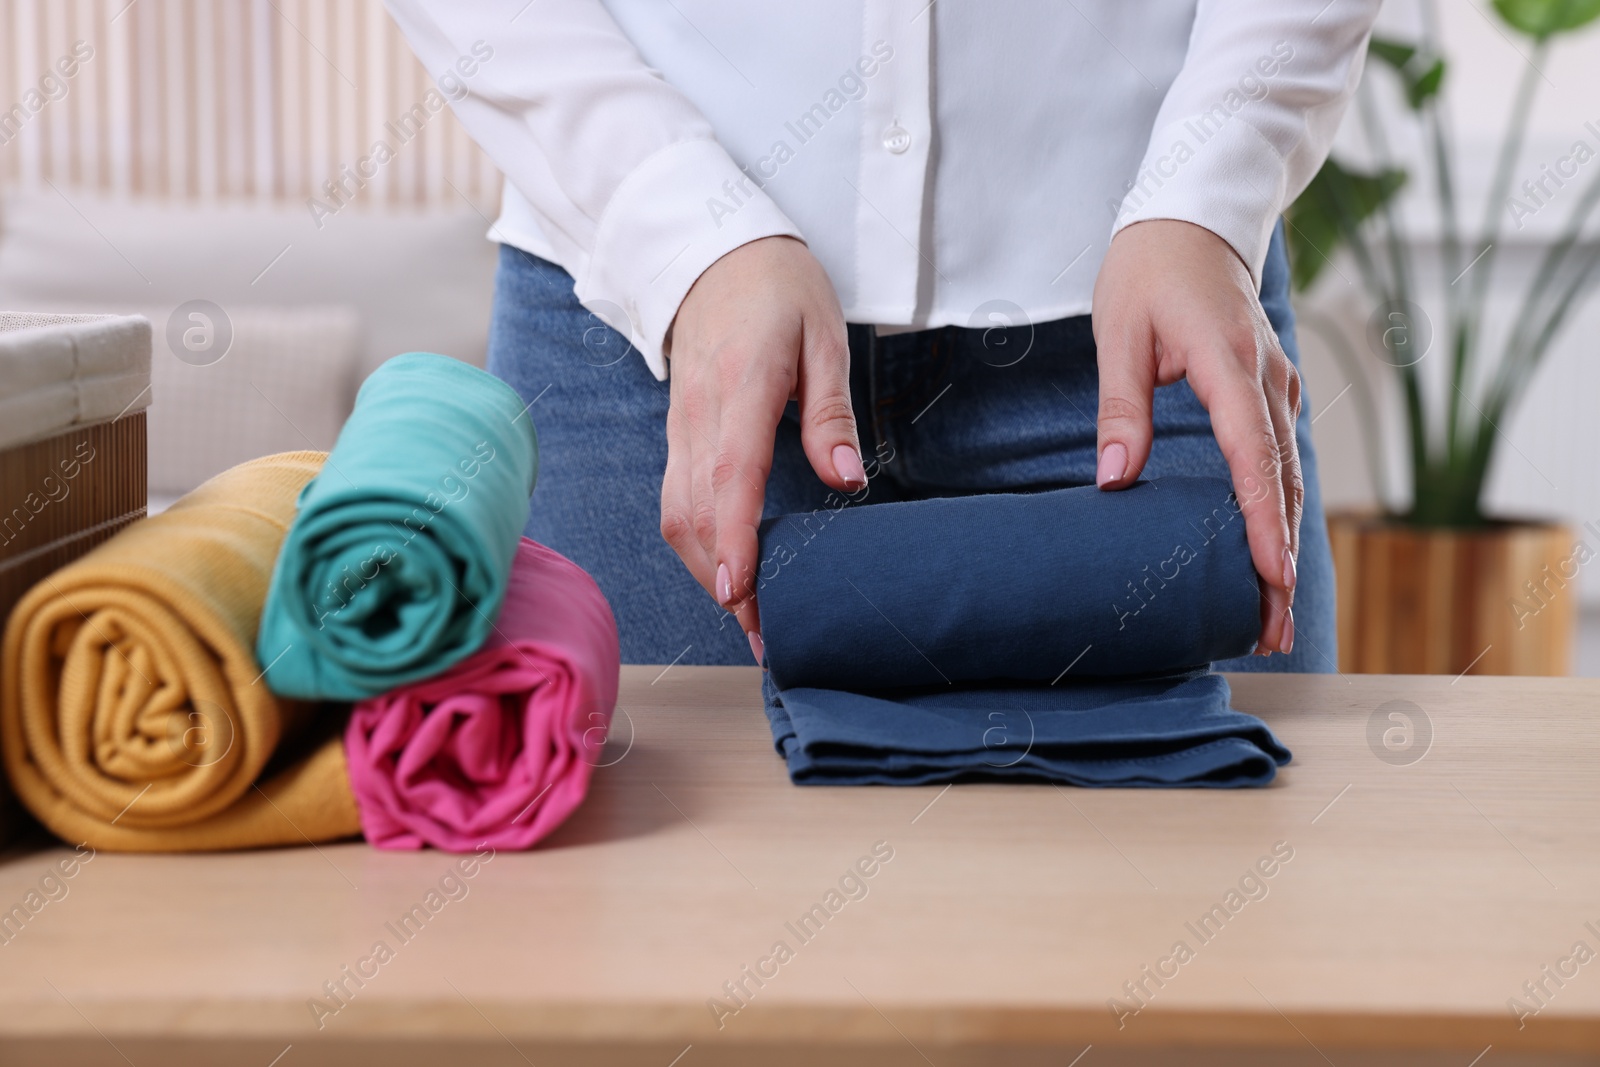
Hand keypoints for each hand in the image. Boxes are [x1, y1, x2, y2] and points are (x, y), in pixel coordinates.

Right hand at [660, 236, 865, 663]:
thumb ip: (831, 414)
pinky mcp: (676, 436)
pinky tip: (727, 570)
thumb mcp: (824, 337)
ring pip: (676, 515)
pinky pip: (676, 500)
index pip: (731, 474)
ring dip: (705, 570)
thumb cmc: (778, 289)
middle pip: (694, 512)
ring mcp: (679, 427)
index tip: (741, 591)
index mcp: (741, 385)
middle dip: (722, 579)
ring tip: (748, 615)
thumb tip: (848, 481)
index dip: (735, 537)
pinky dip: (697, 544)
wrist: (711, 251)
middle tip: (763, 632)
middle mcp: (698, 414)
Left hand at [1091, 219, 1300, 655]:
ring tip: (1274, 613)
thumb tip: (1114, 481)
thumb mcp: (1120, 333)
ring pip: (1288, 477)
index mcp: (1230, 364)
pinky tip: (1267, 555)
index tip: (1272, 578)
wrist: (1193, 217)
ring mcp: (1278, 387)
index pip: (1253, 457)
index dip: (1262, 523)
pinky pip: (1280, 460)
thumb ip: (1121, 409)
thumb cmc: (1148, 271)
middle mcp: (1269, 380)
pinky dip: (1277, 511)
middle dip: (1281, 561)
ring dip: (1284, 545)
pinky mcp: (1273, 393)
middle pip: (1282, 483)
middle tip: (1273, 632)